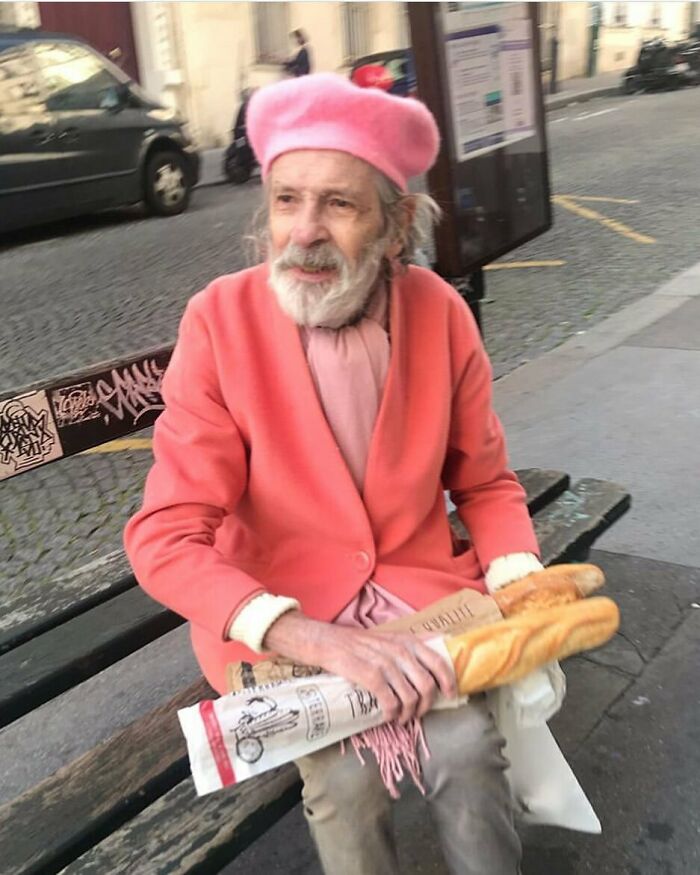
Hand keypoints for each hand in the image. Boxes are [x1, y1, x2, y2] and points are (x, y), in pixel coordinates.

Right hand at [264, 612, 455, 723]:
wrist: (327, 642)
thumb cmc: (359, 643)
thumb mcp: (390, 637)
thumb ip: (411, 644)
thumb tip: (438, 643)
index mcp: (408, 641)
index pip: (438, 662)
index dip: (448, 682)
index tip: (449, 696)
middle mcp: (400, 651)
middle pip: (427, 686)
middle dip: (426, 706)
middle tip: (418, 713)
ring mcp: (386, 664)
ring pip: (411, 698)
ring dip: (408, 714)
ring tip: (401, 718)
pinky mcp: (370, 676)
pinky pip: (391, 703)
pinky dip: (392, 715)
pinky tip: (388, 717)